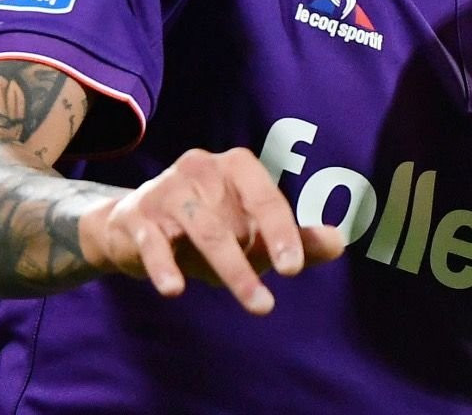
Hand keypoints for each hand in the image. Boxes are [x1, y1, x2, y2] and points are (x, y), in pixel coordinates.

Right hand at [78, 147, 344, 314]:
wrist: (133, 227)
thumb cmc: (208, 226)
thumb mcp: (252, 233)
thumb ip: (294, 239)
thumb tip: (339, 242)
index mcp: (236, 166)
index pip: (266, 197)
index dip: (282, 232)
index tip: (293, 269)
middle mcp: (201, 168)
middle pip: (231, 221)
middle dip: (250, 263)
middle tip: (268, 304)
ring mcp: (166, 190)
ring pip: (200, 230)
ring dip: (226, 270)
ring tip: (247, 304)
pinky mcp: (137, 217)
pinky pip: (153, 242)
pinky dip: (163, 266)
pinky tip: (174, 289)